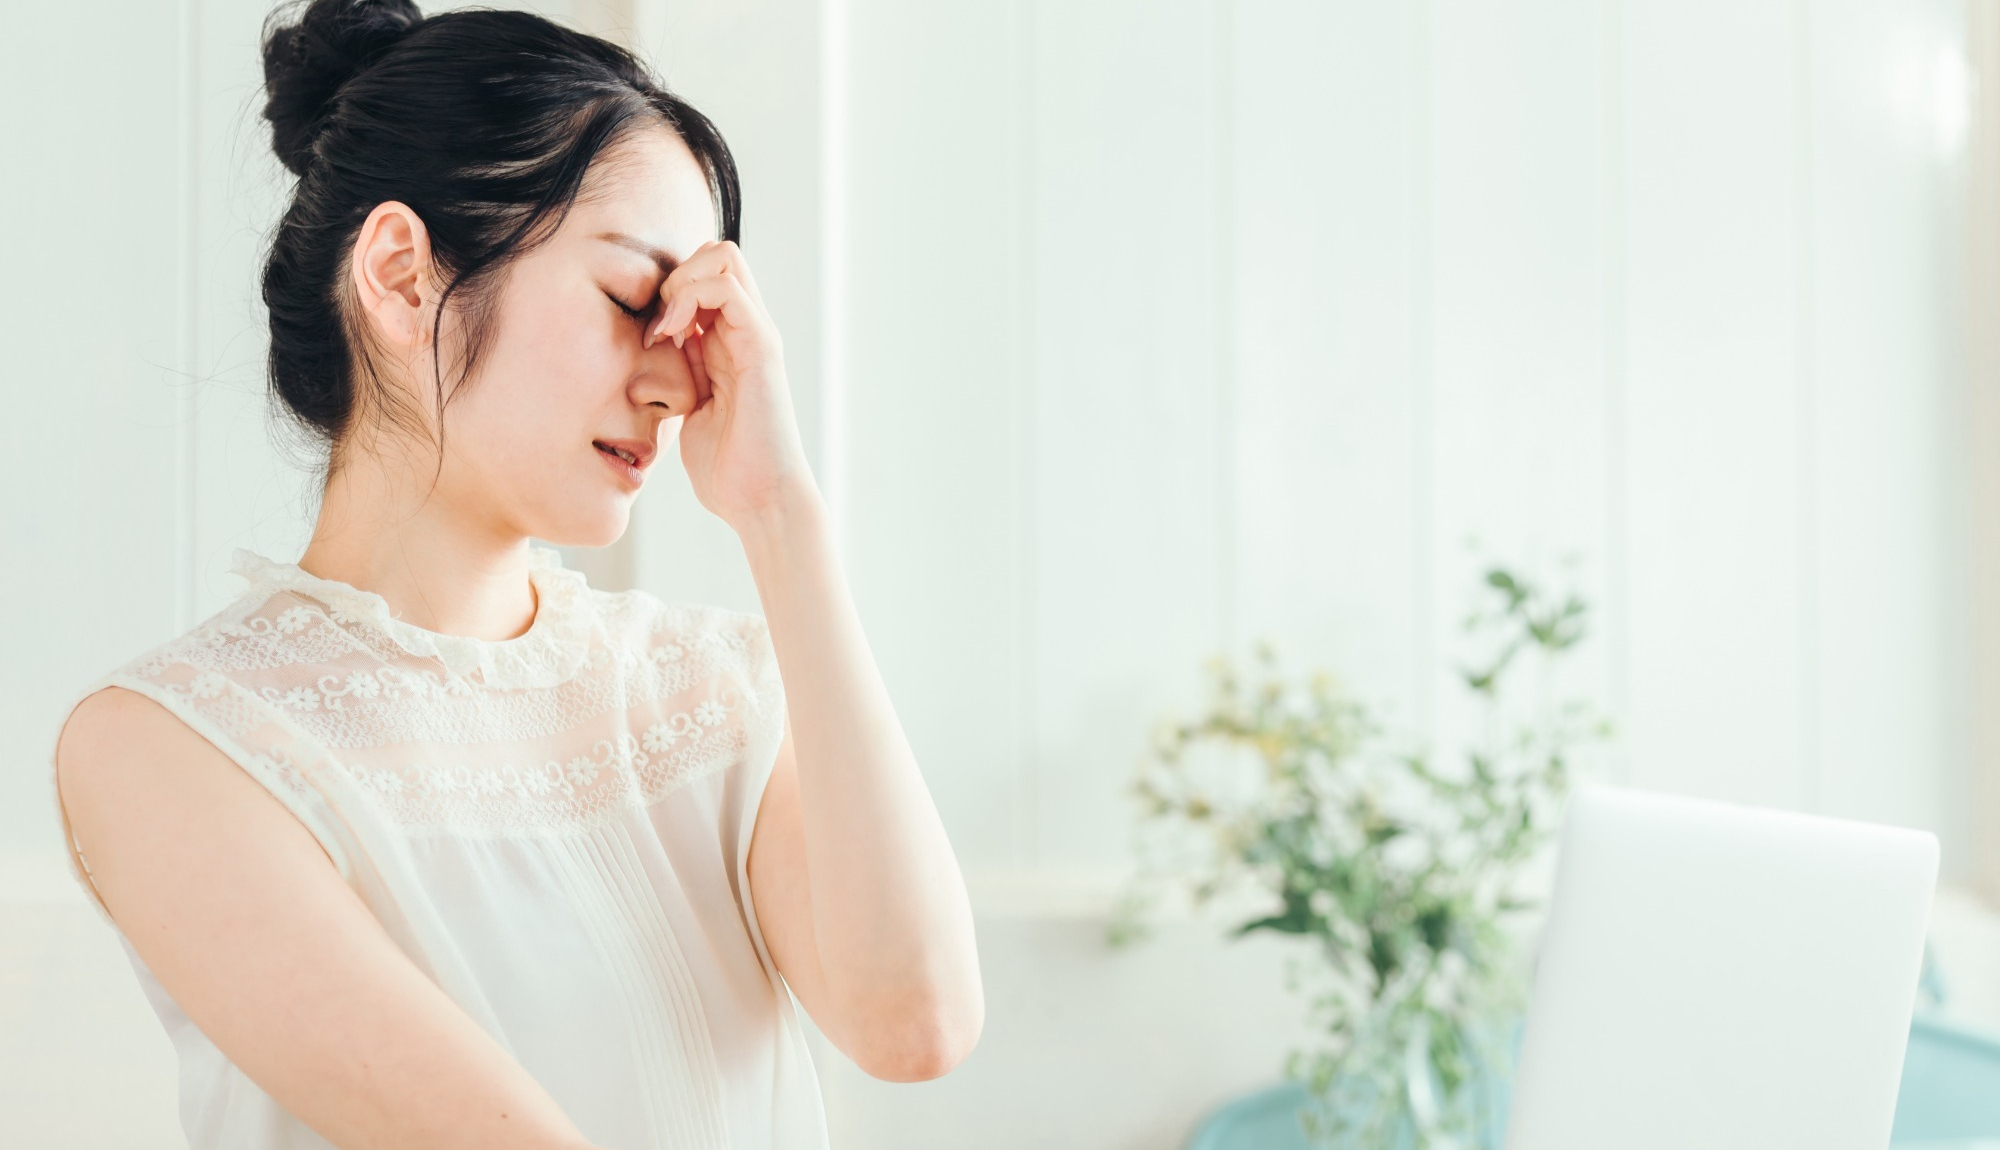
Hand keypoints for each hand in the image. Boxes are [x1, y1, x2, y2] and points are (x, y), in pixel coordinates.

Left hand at [644, 240, 815, 529]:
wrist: (758, 500)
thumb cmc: (725, 468)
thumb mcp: (688, 408)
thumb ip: (680, 374)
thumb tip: (650, 351)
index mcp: (730, 342)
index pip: (702, 276)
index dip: (669, 290)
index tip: (649, 335)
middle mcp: (747, 330)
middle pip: (714, 254)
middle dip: (675, 275)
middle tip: (657, 325)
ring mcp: (757, 334)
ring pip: (722, 256)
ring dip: (681, 282)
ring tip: (665, 329)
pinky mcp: (762, 345)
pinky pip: (727, 288)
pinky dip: (690, 298)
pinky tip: (673, 337)